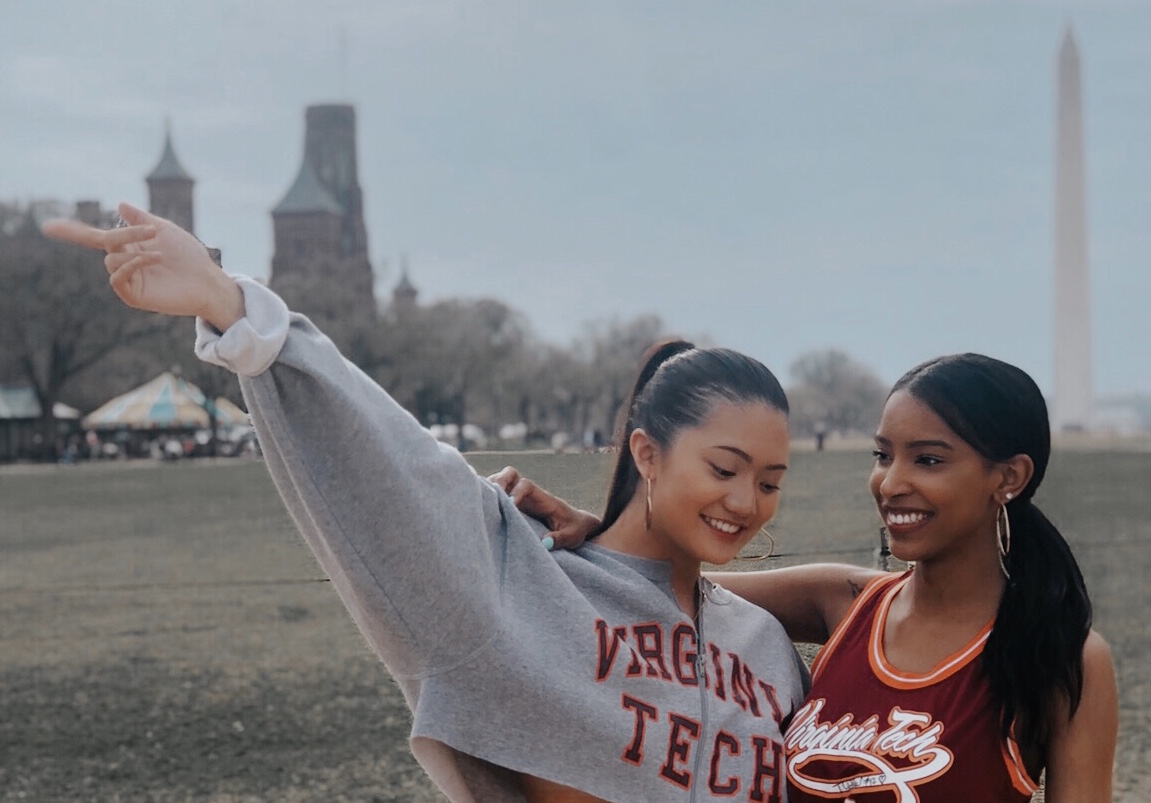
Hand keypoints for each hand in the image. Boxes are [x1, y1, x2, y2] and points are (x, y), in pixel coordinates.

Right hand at [41, 202, 243, 330]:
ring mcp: (128, 280)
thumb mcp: (165, 230)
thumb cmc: (190, 256)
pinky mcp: (134, 296)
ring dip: (134, 252)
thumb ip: (141, 218)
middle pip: (107, 243)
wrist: (207, 279)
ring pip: (111, 261)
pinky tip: (153, 259)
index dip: (73, 232)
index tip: (48, 226)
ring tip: (159, 253)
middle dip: (126, 234)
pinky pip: (117, 279)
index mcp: (129, 246)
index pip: (96, 238)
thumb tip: (120, 205)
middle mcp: (125, 262)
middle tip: (153, 231)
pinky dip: (131, 265)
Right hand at [488, 466, 601, 549]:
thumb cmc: (574, 528)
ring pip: (501, 481)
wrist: (575, 523)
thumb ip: (561, 539)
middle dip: (498, 481)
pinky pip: (497, 493)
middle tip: (491, 496)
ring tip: (482, 501)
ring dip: (490, 487)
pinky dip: (488, 494)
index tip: (510, 505)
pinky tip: (480, 505)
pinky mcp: (514, 504)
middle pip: (510, 474)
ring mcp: (520, 497)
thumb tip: (545, 544)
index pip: (527, 486)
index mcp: (543, 498)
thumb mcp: (572, 536)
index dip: (516, 492)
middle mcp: (529, 494)